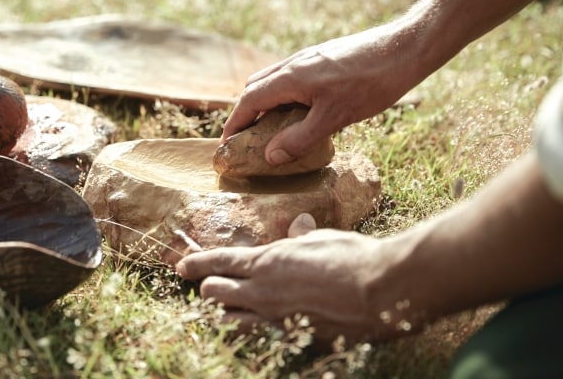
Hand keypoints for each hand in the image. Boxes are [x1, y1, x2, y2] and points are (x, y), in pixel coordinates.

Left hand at [176, 214, 406, 343]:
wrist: (381, 293)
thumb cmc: (352, 258)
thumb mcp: (322, 239)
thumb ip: (302, 237)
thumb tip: (298, 224)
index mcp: (267, 263)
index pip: (219, 263)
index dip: (197, 264)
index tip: (181, 266)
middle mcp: (264, 293)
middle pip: (216, 295)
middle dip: (208, 289)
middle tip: (209, 286)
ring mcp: (277, 319)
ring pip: (232, 321)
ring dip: (224, 313)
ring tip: (222, 308)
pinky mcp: (294, 338)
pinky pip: (263, 335)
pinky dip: (255, 328)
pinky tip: (261, 325)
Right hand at [223, 23, 419, 164]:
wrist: (405, 49)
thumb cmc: (371, 83)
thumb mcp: (334, 118)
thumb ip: (299, 138)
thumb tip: (270, 156)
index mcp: (290, 77)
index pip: (248, 101)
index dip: (235, 124)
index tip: (227, 145)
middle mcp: (293, 64)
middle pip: (255, 87)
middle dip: (245, 114)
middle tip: (247, 140)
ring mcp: (308, 59)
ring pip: (273, 81)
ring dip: (265, 104)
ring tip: (271, 130)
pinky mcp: (323, 59)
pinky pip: (291, 79)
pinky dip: (284, 97)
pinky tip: (302, 113)